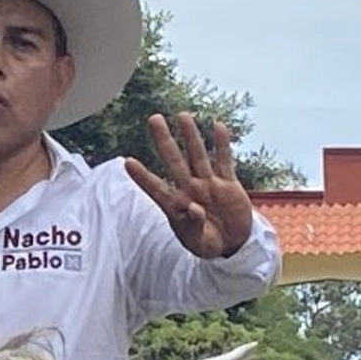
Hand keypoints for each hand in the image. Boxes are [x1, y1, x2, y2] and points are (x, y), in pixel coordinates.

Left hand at [124, 112, 253, 258]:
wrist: (233, 244)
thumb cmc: (208, 244)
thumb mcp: (200, 243)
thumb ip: (193, 226)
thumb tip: (192, 208)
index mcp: (176, 206)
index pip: (156, 188)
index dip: (142, 177)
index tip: (127, 163)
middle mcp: (189, 190)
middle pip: (174, 161)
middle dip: (164, 141)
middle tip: (154, 119)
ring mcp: (208, 184)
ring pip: (198, 155)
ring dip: (191, 136)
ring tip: (183, 115)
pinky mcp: (228, 184)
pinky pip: (224, 161)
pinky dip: (222, 145)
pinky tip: (218, 126)